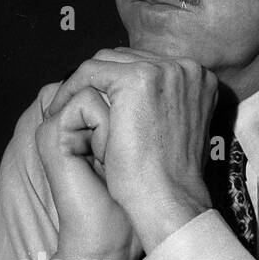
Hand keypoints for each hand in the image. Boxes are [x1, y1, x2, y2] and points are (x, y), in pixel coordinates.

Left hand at [45, 49, 216, 251]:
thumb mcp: (179, 134)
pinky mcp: (137, 79)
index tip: (96, 102)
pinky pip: (90, 72)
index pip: (148, 66)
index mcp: (199, 79)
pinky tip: (58, 109)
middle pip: (128, 59)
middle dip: (100, 79)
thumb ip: (169, 109)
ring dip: (84, 83)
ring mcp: (164, 71)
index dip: (118, 83)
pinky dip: (71, 88)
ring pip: (108, 61)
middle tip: (74, 102)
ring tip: (63, 107)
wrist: (168, 200)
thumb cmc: (170, 180)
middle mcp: (187, 68)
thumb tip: (149, 103)